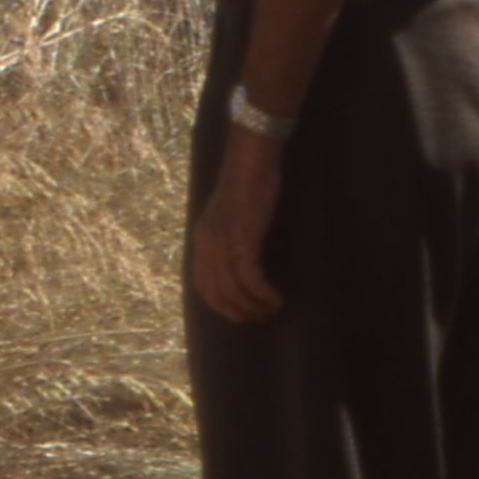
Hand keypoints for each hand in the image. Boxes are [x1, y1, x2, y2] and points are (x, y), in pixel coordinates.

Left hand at [186, 137, 285, 329]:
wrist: (251, 162)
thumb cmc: (246, 185)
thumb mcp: (229, 217)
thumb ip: (227, 239)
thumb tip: (238, 264)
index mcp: (201, 239)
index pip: (202, 285)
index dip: (220, 305)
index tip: (240, 314)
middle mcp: (207, 244)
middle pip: (217, 293)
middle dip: (238, 311)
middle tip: (260, 317)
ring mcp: (223, 242)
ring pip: (234, 290)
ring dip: (255, 305)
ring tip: (273, 308)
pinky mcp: (243, 239)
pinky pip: (250, 278)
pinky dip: (264, 293)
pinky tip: (277, 298)